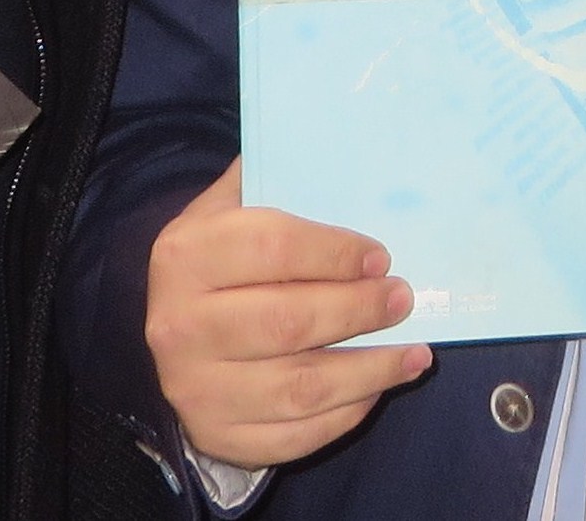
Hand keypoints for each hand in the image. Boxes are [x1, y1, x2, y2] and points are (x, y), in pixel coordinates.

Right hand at [146, 159, 432, 468]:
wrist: (170, 334)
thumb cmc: (217, 262)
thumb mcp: (226, 211)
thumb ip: (272, 183)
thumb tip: (345, 149)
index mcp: (185, 256)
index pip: (272, 249)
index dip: (335, 253)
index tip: (381, 257)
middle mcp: (180, 326)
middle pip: (288, 322)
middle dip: (359, 311)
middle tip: (403, 299)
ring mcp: (196, 389)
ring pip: (299, 388)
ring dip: (369, 371)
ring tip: (414, 354)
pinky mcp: (217, 435)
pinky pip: (293, 435)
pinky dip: (344, 415)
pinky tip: (375, 390)